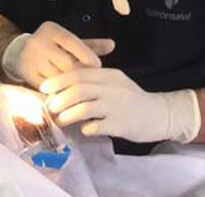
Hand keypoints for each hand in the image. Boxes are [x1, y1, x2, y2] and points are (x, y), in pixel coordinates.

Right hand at [1, 21, 114, 88]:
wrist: (20, 54)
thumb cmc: (53, 48)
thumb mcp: (70, 43)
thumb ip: (91, 45)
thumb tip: (113, 44)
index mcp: (51, 30)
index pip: (72, 42)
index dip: (87, 54)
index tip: (98, 65)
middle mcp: (39, 42)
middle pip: (66, 63)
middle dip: (80, 73)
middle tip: (91, 81)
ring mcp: (30, 59)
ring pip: (58, 78)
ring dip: (71, 86)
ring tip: (82, 90)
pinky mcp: (27, 74)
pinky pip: (49, 88)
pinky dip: (59, 92)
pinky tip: (68, 96)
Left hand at [41, 67, 200, 142]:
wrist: (161, 114)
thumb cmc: (132, 99)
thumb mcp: (115, 83)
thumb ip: (94, 83)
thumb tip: (64, 88)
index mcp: (108, 75)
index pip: (78, 74)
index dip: (58, 80)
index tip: (43, 87)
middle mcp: (112, 88)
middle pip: (78, 90)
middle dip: (59, 98)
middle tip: (49, 106)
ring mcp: (117, 106)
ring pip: (84, 108)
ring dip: (68, 114)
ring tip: (60, 120)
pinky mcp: (121, 124)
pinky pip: (97, 126)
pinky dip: (86, 128)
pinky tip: (83, 130)